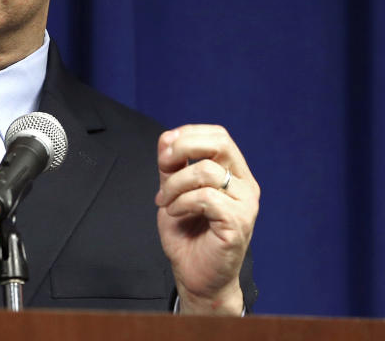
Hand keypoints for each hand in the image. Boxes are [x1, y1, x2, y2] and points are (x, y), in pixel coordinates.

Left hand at [155, 124, 258, 314]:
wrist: (194, 275)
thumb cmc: (187, 234)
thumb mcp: (173, 191)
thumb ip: (172, 165)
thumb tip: (168, 137)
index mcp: (234, 174)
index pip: (218, 135)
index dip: (188, 134)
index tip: (164, 152)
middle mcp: (245, 186)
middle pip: (220, 142)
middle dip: (184, 147)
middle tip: (164, 166)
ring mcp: (245, 204)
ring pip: (207, 171)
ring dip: (175, 184)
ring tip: (167, 202)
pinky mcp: (238, 223)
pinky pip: (206, 198)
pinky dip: (182, 202)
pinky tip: (176, 213)